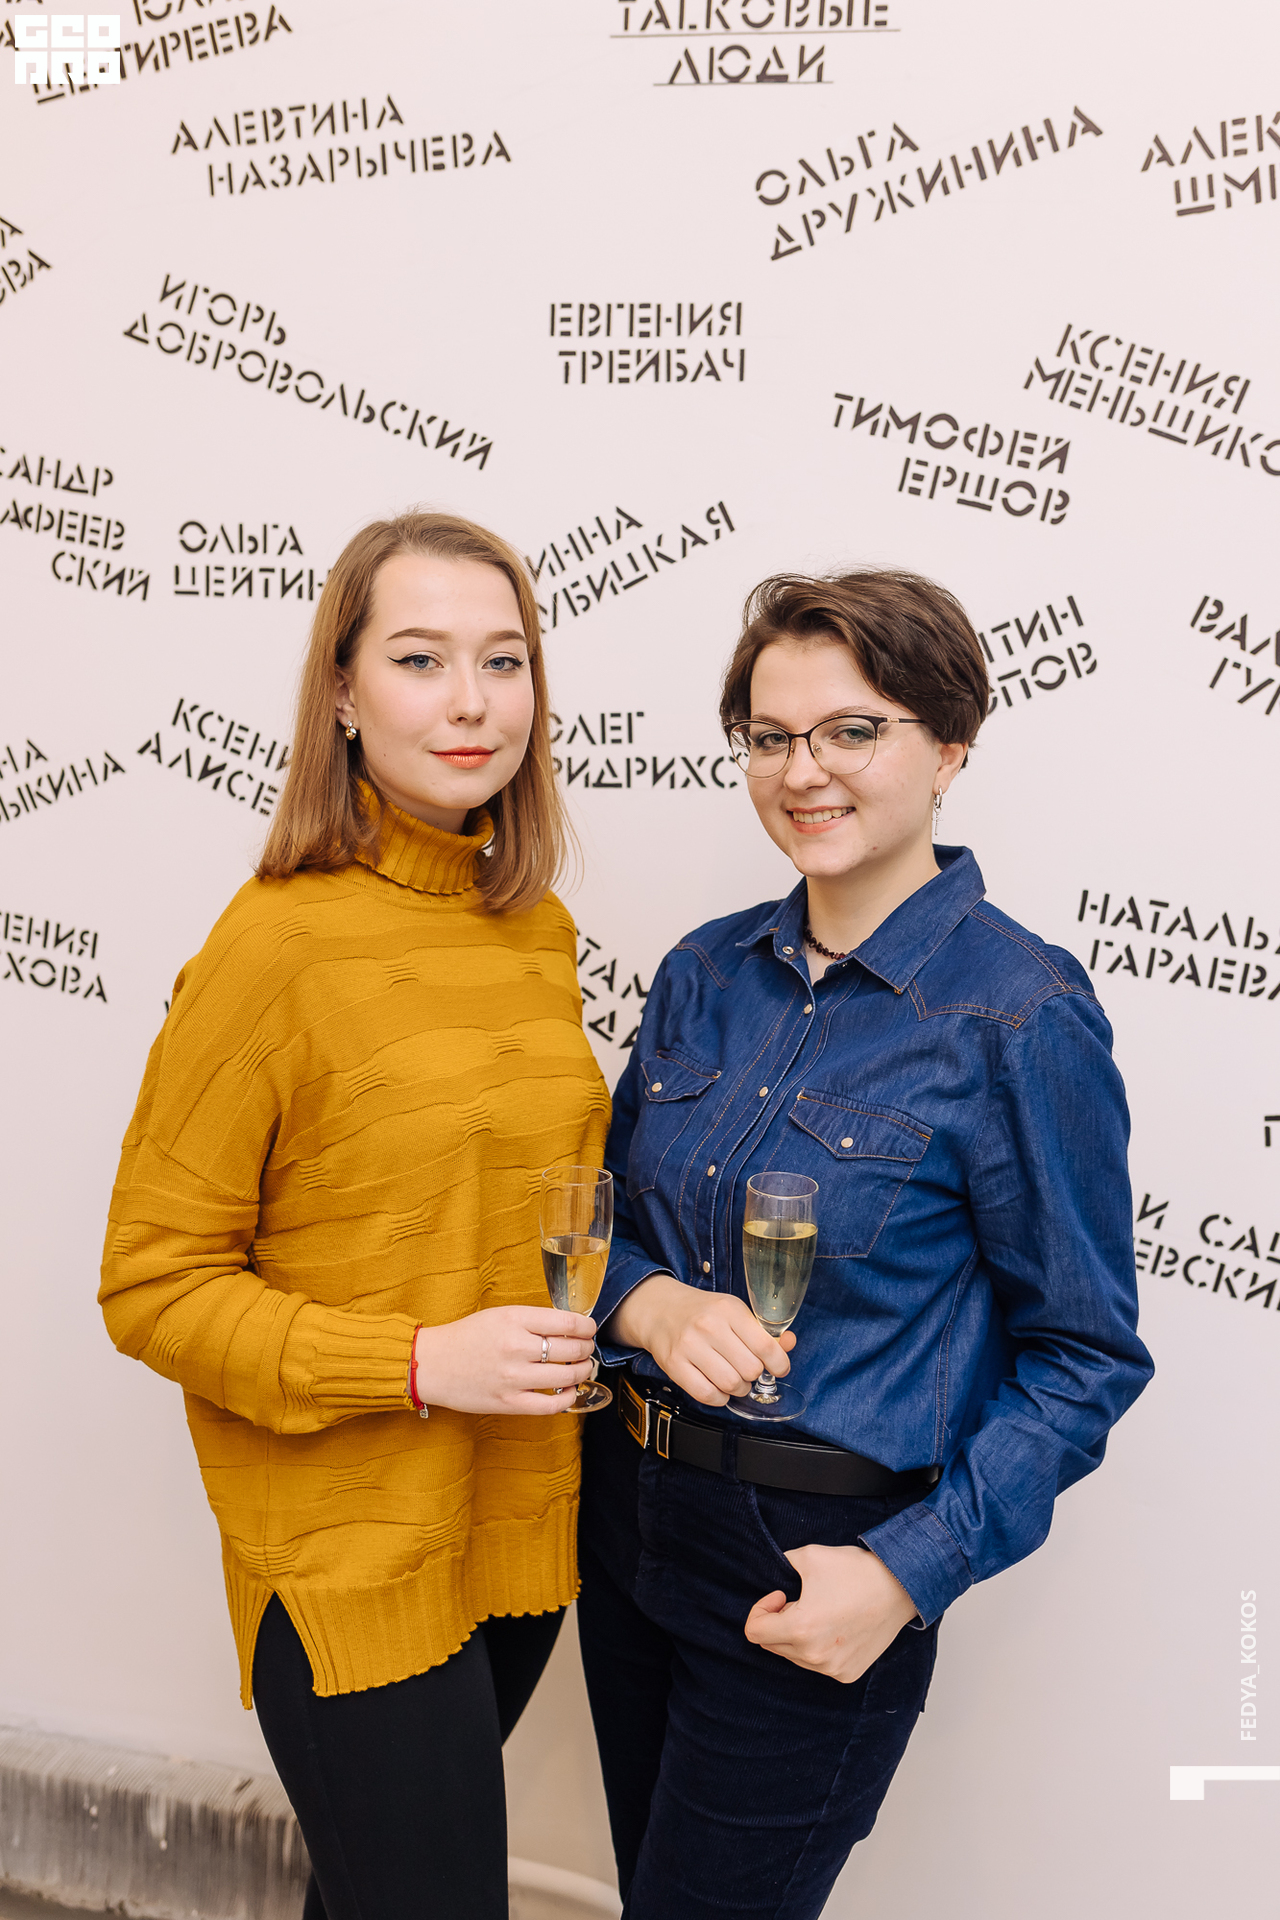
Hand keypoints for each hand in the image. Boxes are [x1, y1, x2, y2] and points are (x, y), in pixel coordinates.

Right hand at [412, 1306, 596, 1415]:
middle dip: (586, 1348)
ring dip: (582, 1371)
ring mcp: (513, 1377)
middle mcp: (516, 1347)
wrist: (432, 1364)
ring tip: (581, 1367)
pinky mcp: (509, 1403)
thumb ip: (533, 1320)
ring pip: (567, 1376)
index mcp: (514, 1320)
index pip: (568, 1322)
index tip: (589, 1329)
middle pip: (572, 1349)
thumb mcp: (500, 1315)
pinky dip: (569, 1398)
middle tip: (586, 1348)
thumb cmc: (466, 1337)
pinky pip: (552, 1405)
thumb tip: (569, 1327)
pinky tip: (570, 1391)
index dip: (587, 1326)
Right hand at [606, 1273, 794, 1405]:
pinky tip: (718, 1387)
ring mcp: (689, 1345)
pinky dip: (719, 1398)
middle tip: (747, 1370)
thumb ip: (764, 1331)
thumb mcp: (735, 1312)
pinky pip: (707, 1395)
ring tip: (733, 1378)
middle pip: (750, 1369)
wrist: (661, 1310)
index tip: (779, 1368)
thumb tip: (789, 1344)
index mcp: (729, 1309)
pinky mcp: (674, 1364)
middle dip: (754, 1375)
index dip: (779, 1364)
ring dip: (738, 1388)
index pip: (765, 1346)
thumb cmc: (704, 1313)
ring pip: (731, 1384)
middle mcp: (709, 1326)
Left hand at [744, 1543, 917, 1684]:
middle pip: (772, 1645)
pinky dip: (817, 1647)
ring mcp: (832, 1669)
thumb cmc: (855, 1571)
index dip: (761, 1609)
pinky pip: (817, 1664)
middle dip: (778, 1621)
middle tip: (802, 1600)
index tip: (781, 1594)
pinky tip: (835, 1627)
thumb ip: (779, 1566)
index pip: (754, 1632)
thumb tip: (767, 1575)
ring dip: (796, 1636)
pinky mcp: (847, 1674)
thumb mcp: (808, 1557)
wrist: (899, 1587)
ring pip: (793, 1656)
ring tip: (821, 1612)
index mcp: (800, 1629)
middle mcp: (814, 1656)